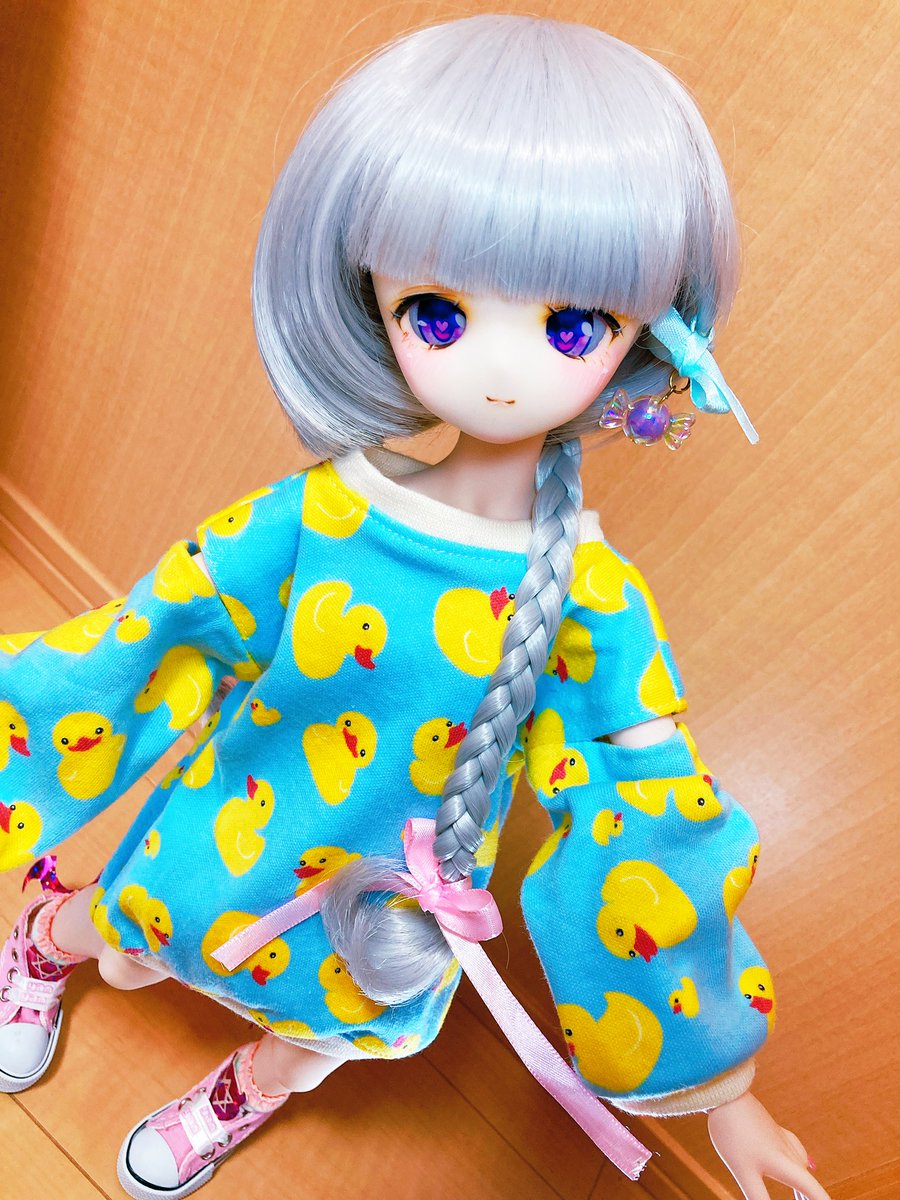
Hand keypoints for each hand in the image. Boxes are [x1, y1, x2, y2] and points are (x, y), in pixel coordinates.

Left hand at [707, 1091, 829, 1199]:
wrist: (725, 1093)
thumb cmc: (732, 1133)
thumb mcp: (743, 1172)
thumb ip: (758, 1198)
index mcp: (783, 1164)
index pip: (811, 1190)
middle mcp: (787, 1151)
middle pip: (806, 1179)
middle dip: (813, 1196)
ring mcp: (780, 1137)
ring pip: (800, 1164)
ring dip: (806, 1182)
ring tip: (804, 1197)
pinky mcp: (772, 1129)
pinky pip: (793, 1149)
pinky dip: (799, 1163)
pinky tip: (801, 1160)